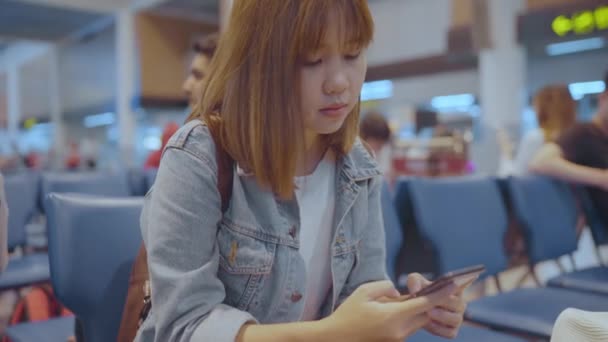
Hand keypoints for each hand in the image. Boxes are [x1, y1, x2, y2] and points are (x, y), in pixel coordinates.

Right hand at [324, 280, 456, 341]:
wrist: (336, 338)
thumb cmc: (347, 314)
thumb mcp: (364, 292)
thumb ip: (385, 287)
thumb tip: (398, 292)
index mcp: (393, 316)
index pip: (424, 303)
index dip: (440, 294)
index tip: (454, 285)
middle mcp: (399, 330)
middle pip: (424, 314)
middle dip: (427, 302)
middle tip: (424, 288)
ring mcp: (397, 338)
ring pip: (416, 321)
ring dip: (414, 310)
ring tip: (396, 300)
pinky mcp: (394, 341)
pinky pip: (407, 326)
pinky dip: (405, 317)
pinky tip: (390, 311)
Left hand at [407, 273, 466, 338]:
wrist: (416, 308)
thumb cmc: (419, 291)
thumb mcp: (415, 282)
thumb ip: (415, 282)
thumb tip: (416, 290)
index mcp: (454, 290)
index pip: (461, 287)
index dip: (456, 287)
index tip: (445, 287)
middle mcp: (459, 304)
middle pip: (459, 304)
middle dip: (445, 303)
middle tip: (431, 303)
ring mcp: (457, 318)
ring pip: (456, 319)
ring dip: (442, 316)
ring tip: (429, 312)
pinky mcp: (452, 331)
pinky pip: (450, 332)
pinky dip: (439, 328)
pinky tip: (427, 323)